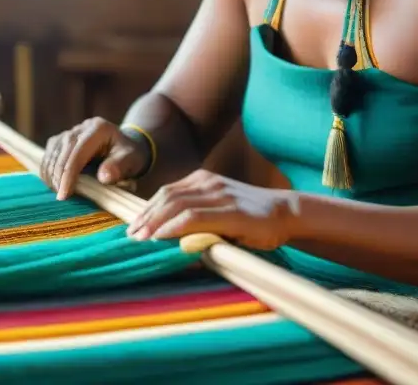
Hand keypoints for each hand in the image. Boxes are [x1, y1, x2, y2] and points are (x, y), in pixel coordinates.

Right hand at [40, 117, 151, 199]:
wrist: (126, 147)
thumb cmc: (130, 155)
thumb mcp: (132, 160)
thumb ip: (119, 167)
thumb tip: (103, 177)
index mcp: (98, 129)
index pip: (78, 152)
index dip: (69, 174)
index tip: (64, 195)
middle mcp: (82, 127)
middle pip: (62, 150)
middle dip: (58, 175)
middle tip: (60, 197)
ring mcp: (70, 132)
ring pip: (52, 152)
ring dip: (51, 173)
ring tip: (57, 192)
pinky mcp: (62, 140)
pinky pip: (50, 154)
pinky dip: (48, 169)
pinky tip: (53, 184)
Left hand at [126, 169, 299, 250]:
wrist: (287, 213)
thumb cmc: (252, 219)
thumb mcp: (220, 211)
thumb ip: (198, 217)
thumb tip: (170, 235)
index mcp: (204, 179)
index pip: (167, 192)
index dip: (148, 209)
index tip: (134, 225)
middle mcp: (209, 182)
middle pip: (167, 196)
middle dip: (146, 216)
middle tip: (130, 234)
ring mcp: (219, 194)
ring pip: (177, 205)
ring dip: (155, 222)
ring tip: (141, 238)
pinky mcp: (230, 210)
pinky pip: (194, 216)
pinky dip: (174, 226)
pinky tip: (162, 236)